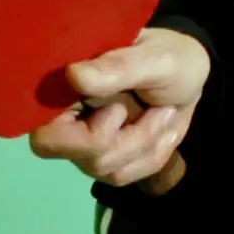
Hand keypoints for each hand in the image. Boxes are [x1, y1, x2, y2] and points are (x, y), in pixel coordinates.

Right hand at [25, 28, 207, 193]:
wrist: (187, 77)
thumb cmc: (166, 57)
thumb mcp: (154, 57)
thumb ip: (118, 67)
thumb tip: (73, 76)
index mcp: (63, 90)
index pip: (46, 134)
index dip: (81, 136)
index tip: (119, 111)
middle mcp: (63, 122)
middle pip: (79, 157)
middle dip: (125, 142)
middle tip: (156, 112)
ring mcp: (82, 146)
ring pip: (106, 168)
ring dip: (145, 143)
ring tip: (164, 113)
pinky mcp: (104, 161)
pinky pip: (124, 176)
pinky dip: (152, 155)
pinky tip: (162, 131)